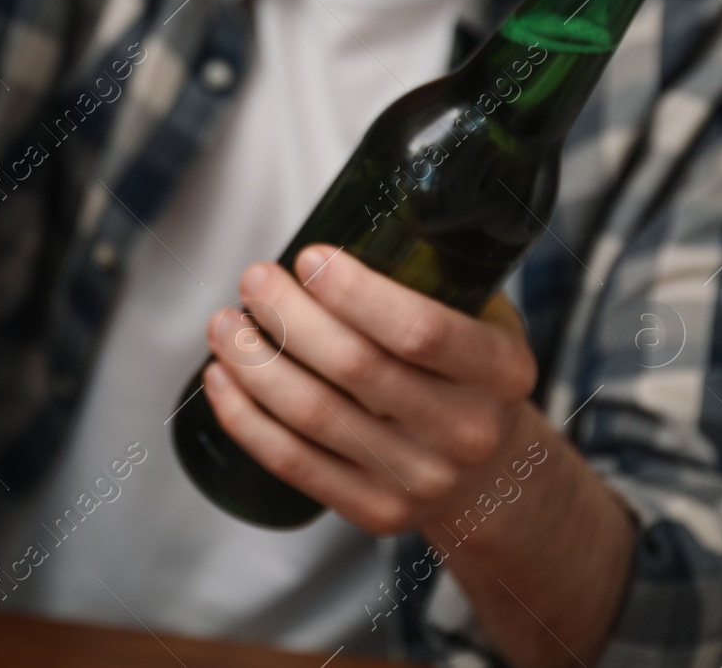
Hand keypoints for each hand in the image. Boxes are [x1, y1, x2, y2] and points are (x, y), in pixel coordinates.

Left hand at [202, 245, 538, 535]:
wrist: (494, 475)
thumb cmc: (469, 373)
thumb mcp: (485, 319)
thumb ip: (436, 275)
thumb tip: (345, 209)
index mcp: (501, 370)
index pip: (420, 329)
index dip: (353, 291)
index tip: (308, 256)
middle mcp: (465, 431)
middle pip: (354, 367)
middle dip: (288, 315)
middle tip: (253, 278)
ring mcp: (420, 479)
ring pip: (314, 415)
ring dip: (254, 362)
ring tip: (224, 322)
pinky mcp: (375, 511)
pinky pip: (294, 463)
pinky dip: (245, 418)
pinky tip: (219, 378)